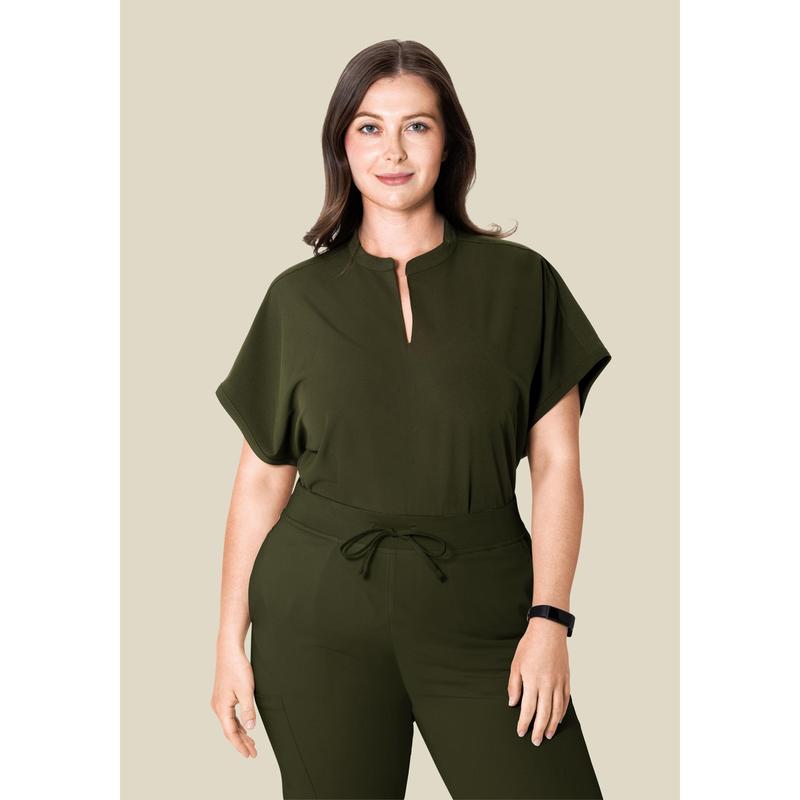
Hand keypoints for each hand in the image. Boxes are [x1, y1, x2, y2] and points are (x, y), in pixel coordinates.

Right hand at [210, 643, 258, 757]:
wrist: (228, 651)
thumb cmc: (237, 669)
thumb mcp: (246, 691)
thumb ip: (248, 711)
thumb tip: (250, 729)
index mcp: (222, 708)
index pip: (231, 733)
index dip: (240, 745)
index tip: (249, 755)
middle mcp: (217, 707)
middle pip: (230, 730)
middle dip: (241, 742)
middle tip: (253, 753)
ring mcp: (219, 702)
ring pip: (230, 723)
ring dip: (240, 733)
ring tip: (251, 743)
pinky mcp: (222, 696)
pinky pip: (229, 715)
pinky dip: (238, 723)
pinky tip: (244, 727)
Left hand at [507, 617, 569, 745]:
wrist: (549, 631)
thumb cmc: (529, 646)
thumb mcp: (516, 664)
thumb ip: (514, 685)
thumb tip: (513, 703)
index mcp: (532, 681)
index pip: (528, 708)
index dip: (524, 722)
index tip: (521, 732)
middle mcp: (547, 684)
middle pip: (544, 714)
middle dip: (539, 730)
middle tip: (536, 741)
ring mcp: (558, 682)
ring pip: (557, 710)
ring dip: (553, 724)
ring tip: (549, 735)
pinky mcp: (566, 679)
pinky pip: (565, 700)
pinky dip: (562, 712)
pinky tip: (559, 718)